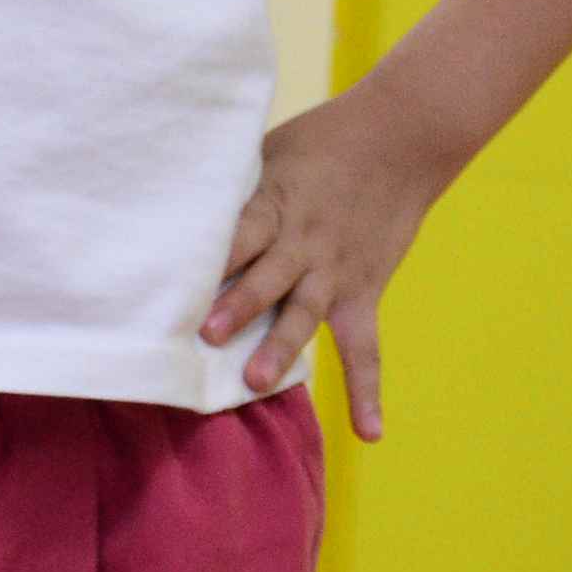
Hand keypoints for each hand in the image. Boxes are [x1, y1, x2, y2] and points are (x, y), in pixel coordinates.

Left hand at [205, 88, 462, 432]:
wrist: (401, 138)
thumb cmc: (322, 141)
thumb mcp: (268, 151)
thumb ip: (232, 189)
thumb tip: (170, 211)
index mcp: (275, 202)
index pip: (240, 230)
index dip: (211, 254)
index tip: (173, 278)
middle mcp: (304, 241)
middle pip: (268, 276)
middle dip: (239, 305)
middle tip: (206, 334)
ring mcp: (335, 270)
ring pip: (305, 312)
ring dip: (281, 346)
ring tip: (256, 382)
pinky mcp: (362, 291)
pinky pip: (365, 347)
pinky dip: (367, 389)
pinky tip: (369, 433)